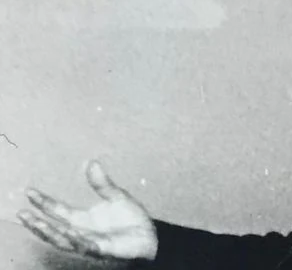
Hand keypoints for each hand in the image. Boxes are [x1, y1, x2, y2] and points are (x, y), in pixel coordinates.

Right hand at [20, 163, 159, 261]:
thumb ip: (102, 183)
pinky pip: (85, 246)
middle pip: (54, 228)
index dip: (44, 203)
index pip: (58, 210)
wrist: (148, 235)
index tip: (30, 192)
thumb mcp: (115, 196)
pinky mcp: (101, 249)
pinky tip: (69, 233)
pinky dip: (76, 241)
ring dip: (50, 233)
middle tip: (22, 214)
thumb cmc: (129, 219)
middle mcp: (80, 231)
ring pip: (63, 240)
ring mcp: (89, 242)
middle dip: (37, 222)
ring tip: (36, 223)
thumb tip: (91, 162)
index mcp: (82, 218)